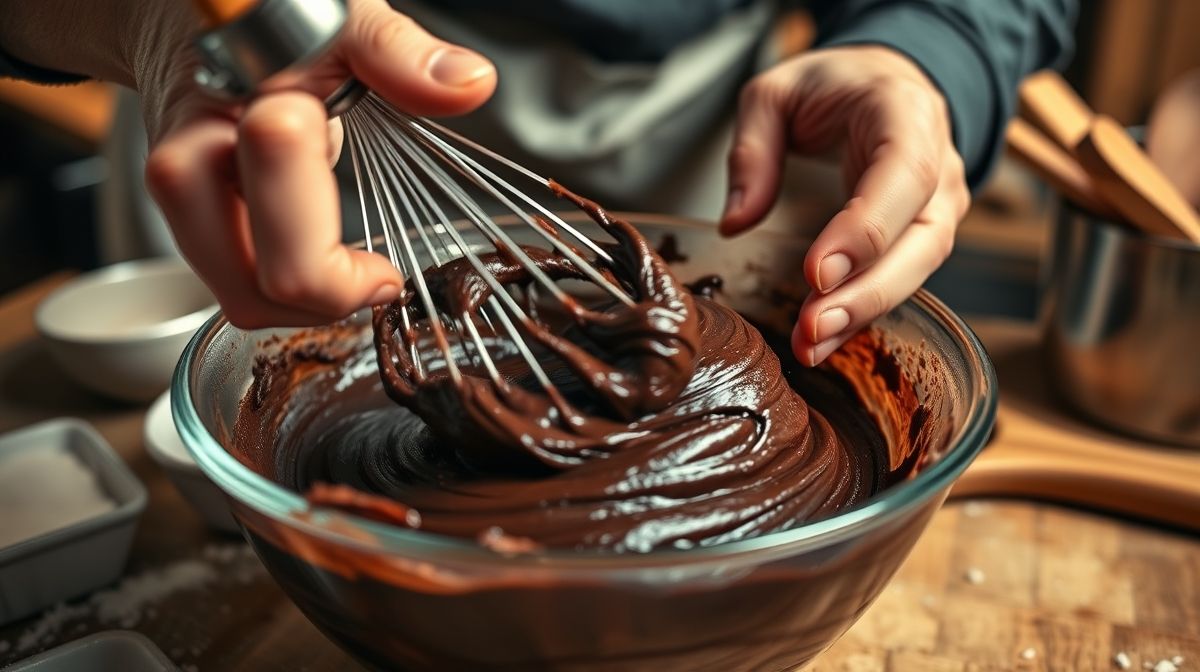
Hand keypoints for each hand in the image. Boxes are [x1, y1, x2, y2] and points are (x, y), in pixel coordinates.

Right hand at [138, 0, 494, 327]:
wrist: (189, 16)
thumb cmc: (265, 14)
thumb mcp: (340, 17)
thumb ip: (397, 53)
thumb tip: (466, 84)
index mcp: (233, 112)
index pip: (286, 239)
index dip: (342, 272)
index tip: (386, 273)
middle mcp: (191, 161)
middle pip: (252, 287)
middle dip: (327, 298)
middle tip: (377, 281)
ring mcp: (184, 193)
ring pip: (238, 296)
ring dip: (306, 300)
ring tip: (351, 270)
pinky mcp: (190, 213)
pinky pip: (235, 280)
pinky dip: (286, 284)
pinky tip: (320, 258)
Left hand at [721, 46, 968, 365]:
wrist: (884, 83)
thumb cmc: (832, 87)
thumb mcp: (775, 93)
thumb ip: (752, 151)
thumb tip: (736, 222)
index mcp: (907, 115)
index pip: (902, 177)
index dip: (865, 230)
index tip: (816, 273)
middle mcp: (940, 164)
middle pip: (922, 239)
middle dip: (868, 291)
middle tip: (814, 329)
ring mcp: (940, 204)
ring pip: (919, 268)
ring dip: (864, 313)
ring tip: (811, 346)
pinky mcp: (925, 235)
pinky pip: (901, 277)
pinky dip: (863, 312)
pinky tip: (823, 340)